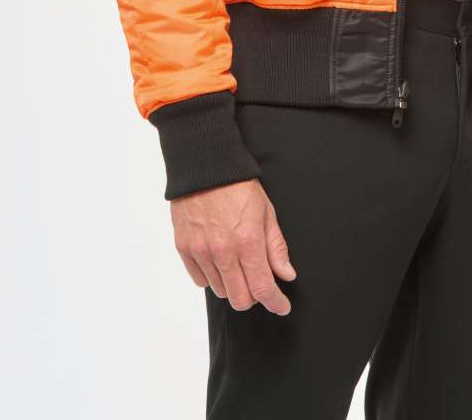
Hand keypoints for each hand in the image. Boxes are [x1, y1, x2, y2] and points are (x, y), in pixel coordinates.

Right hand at [169, 178, 297, 313]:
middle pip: (240, 299)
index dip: (275, 303)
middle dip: (254, 297)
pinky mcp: (184, 248)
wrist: (204, 165)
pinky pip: (200, 280)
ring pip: (220, 291)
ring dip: (233, 285)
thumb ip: (276, 247)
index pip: (262, 288)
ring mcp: (201, 251)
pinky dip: (212, 276)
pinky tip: (219, 259)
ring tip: (237, 263)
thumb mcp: (266, 212)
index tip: (282, 306)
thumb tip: (286, 275)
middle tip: (259, 282)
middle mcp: (223, 251)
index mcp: (247, 241)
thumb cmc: (238, 187)